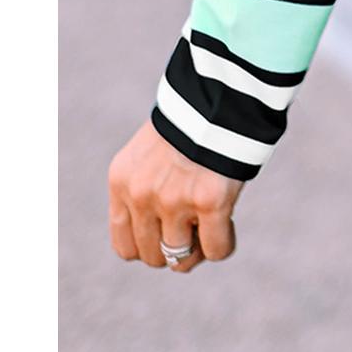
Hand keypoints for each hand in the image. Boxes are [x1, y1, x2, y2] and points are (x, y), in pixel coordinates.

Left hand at [108, 120, 242, 273]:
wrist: (222, 92)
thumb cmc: (191, 122)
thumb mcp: (151, 154)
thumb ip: (148, 190)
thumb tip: (164, 242)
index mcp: (122, 181)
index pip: (125, 247)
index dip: (151, 246)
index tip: (170, 231)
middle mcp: (142, 195)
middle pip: (153, 256)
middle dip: (176, 247)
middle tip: (196, 226)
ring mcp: (174, 200)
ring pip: (181, 259)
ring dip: (199, 248)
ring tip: (212, 223)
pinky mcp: (210, 201)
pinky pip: (216, 250)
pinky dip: (224, 243)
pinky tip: (229, 222)